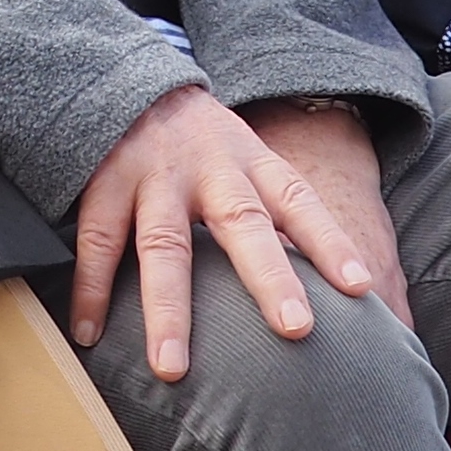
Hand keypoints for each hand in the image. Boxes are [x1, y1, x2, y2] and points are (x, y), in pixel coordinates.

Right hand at [68, 84, 393, 382]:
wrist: (126, 82)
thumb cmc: (200, 143)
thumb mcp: (246, 159)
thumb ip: (275, 214)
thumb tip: (335, 288)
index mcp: (251, 163)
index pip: (299, 202)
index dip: (330, 242)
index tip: (359, 287)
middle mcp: (209, 169)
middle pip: (243, 224)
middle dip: (269, 278)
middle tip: (296, 329)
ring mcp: (154, 177)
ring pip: (163, 245)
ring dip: (167, 309)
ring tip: (171, 367)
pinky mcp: (104, 183)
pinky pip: (98, 242)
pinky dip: (92, 289)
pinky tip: (90, 333)